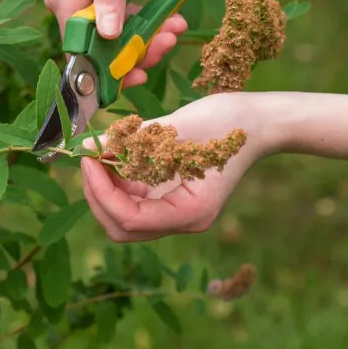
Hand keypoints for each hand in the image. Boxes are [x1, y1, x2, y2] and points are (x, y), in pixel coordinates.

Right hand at [43, 0, 185, 88]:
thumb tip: (108, 35)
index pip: (81, 48)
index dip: (107, 67)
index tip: (139, 75)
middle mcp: (68, 3)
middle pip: (99, 46)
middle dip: (136, 51)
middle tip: (169, 42)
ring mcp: (84, 0)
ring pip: (113, 36)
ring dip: (145, 37)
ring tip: (176, 28)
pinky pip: (120, 20)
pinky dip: (144, 23)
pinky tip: (170, 17)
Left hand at [80, 92, 273, 242]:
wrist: (259, 121)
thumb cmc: (227, 120)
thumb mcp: (175, 126)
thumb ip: (130, 141)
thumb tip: (88, 146)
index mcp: (191, 212)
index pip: (129, 219)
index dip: (101, 191)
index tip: (88, 159)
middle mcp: (184, 221)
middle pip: (123, 228)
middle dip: (98, 195)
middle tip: (88, 158)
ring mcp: (178, 213)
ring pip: (125, 218)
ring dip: (106, 189)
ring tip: (99, 155)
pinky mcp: (173, 200)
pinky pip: (136, 202)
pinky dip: (119, 183)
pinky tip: (116, 156)